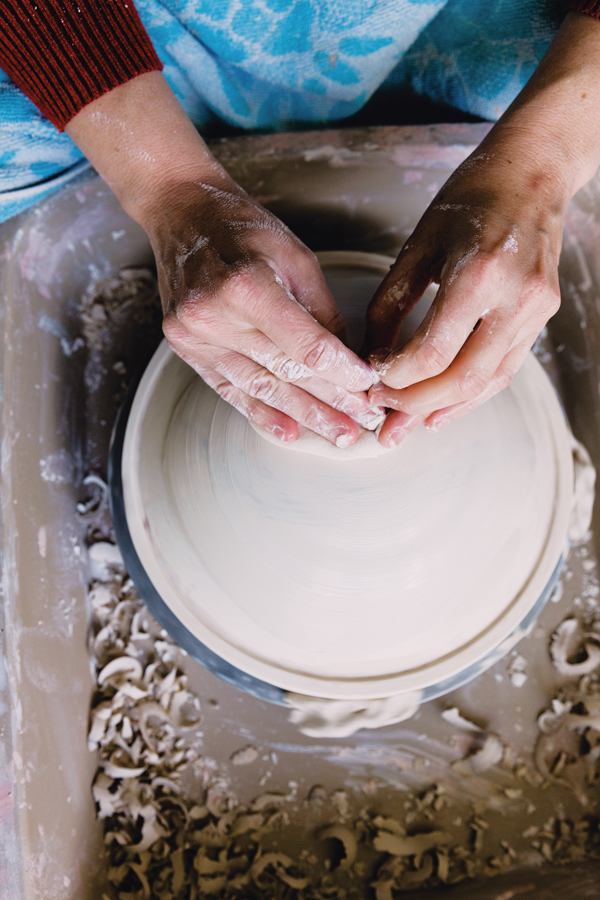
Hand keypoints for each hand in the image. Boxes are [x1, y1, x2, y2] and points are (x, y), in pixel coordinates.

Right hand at [150, 176, 381, 444]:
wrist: (181, 213)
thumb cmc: (243, 228)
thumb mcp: (297, 258)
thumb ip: (322, 312)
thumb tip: (348, 361)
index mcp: (248, 286)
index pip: (307, 347)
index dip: (342, 373)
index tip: (369, 387)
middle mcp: (215, 316)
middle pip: (286, 373)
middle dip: (331, 402)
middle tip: (364, 422)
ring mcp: (195, 336)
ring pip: (261, 388)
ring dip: (304, 415)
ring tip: (338, 432)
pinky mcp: (185, 348)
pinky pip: (229, 389)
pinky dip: (261, 413)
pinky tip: (289, 432)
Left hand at [365, 154, 562, 444]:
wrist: (531, 175)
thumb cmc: (469, 201)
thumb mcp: (418, 246)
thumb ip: (390, 305)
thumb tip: (371, 357)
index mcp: (479, 273)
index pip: (432, 352)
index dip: (396, 377)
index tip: (370, 379)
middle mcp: (515, 298)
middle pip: (461, 378)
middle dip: (415, 404)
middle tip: (382, 414)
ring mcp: (535, 312)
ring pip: (486, 383)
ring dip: (441, 408)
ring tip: (405, 424)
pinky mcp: (541, 319)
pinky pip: (503, 370)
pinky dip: (470, 395)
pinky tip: (439, 411)